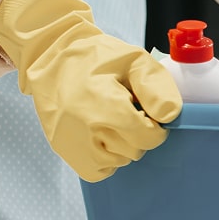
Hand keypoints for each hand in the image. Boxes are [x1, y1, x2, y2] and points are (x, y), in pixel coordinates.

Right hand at [0, 0, 182, 181]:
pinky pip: (95, 170)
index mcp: (100, 102)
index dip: (158, 125)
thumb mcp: (132, 57)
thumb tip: (171, 115)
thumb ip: (157, 84)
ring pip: (115, 163)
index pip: (148, 136)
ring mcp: (67, 138)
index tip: (150, 108)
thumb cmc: (96, 53)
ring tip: (118, 118)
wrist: (47, 49)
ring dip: (124, 146)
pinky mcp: (61, 146)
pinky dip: (107, 158)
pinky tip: (106, 134)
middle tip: (132, 108)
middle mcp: (80, 125)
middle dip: (141, 133)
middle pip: (133, 152)